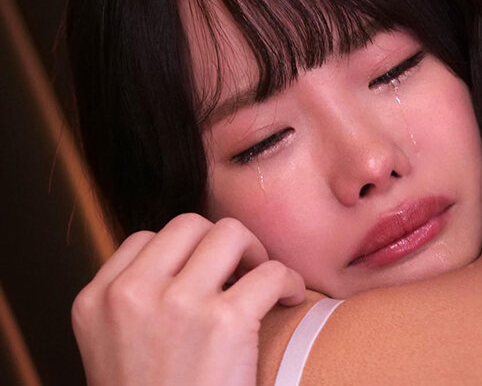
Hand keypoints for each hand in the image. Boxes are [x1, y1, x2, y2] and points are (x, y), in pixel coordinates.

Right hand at [71, 213, 305, 385]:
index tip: (204, 278)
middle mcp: (131, 295)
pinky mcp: (225, 321)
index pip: (144, 239)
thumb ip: (137, 304)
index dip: (182, 254)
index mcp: (96, 301)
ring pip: (230, 234)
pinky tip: (289, 299)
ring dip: (255, 253)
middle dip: (220, 244)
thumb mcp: (117, 350)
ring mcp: (177, 304)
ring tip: (262, 283)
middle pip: (189, 225)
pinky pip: (270, 271)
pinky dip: (288, 281)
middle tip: (239, 273)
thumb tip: (192, 262)